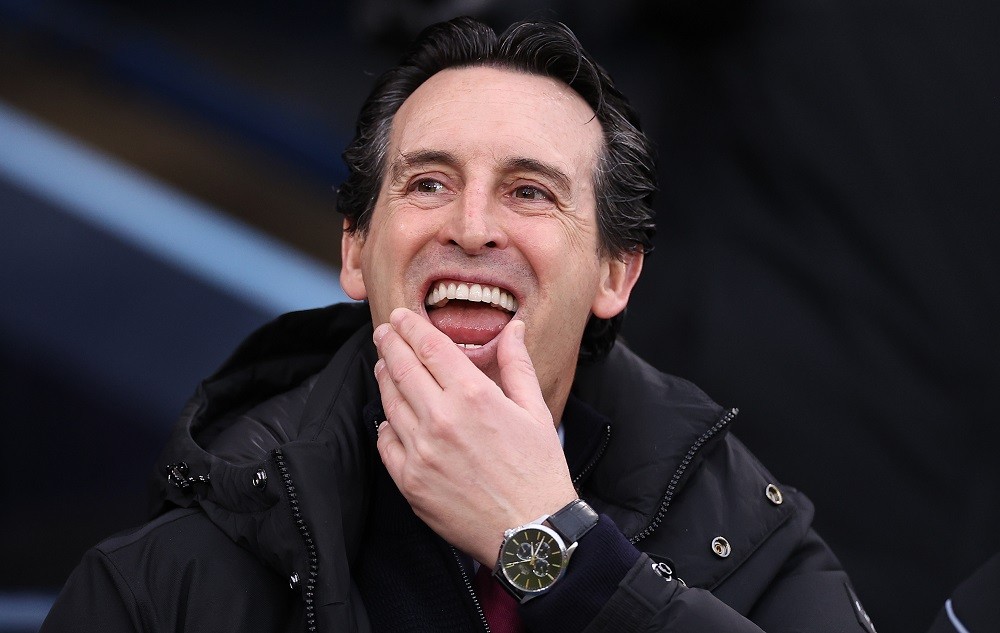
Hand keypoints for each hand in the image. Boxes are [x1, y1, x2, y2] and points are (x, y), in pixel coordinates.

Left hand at [373, 307, 577, 565]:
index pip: (429, 347)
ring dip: (385, 378)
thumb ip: (517, 365)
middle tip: (384, 331)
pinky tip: (391, 416)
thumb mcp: (535, 410)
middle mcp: (441, 419)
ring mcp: (421, 451)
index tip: (401, 317)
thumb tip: (513, 328)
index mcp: (474, 396)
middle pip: (402, 368)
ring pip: (390, 402)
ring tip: (384, 366)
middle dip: (390, 343)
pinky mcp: (410, 481)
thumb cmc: (538, 471)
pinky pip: (386, 442)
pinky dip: (386, 424)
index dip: (411, 327)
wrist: (531, 532)